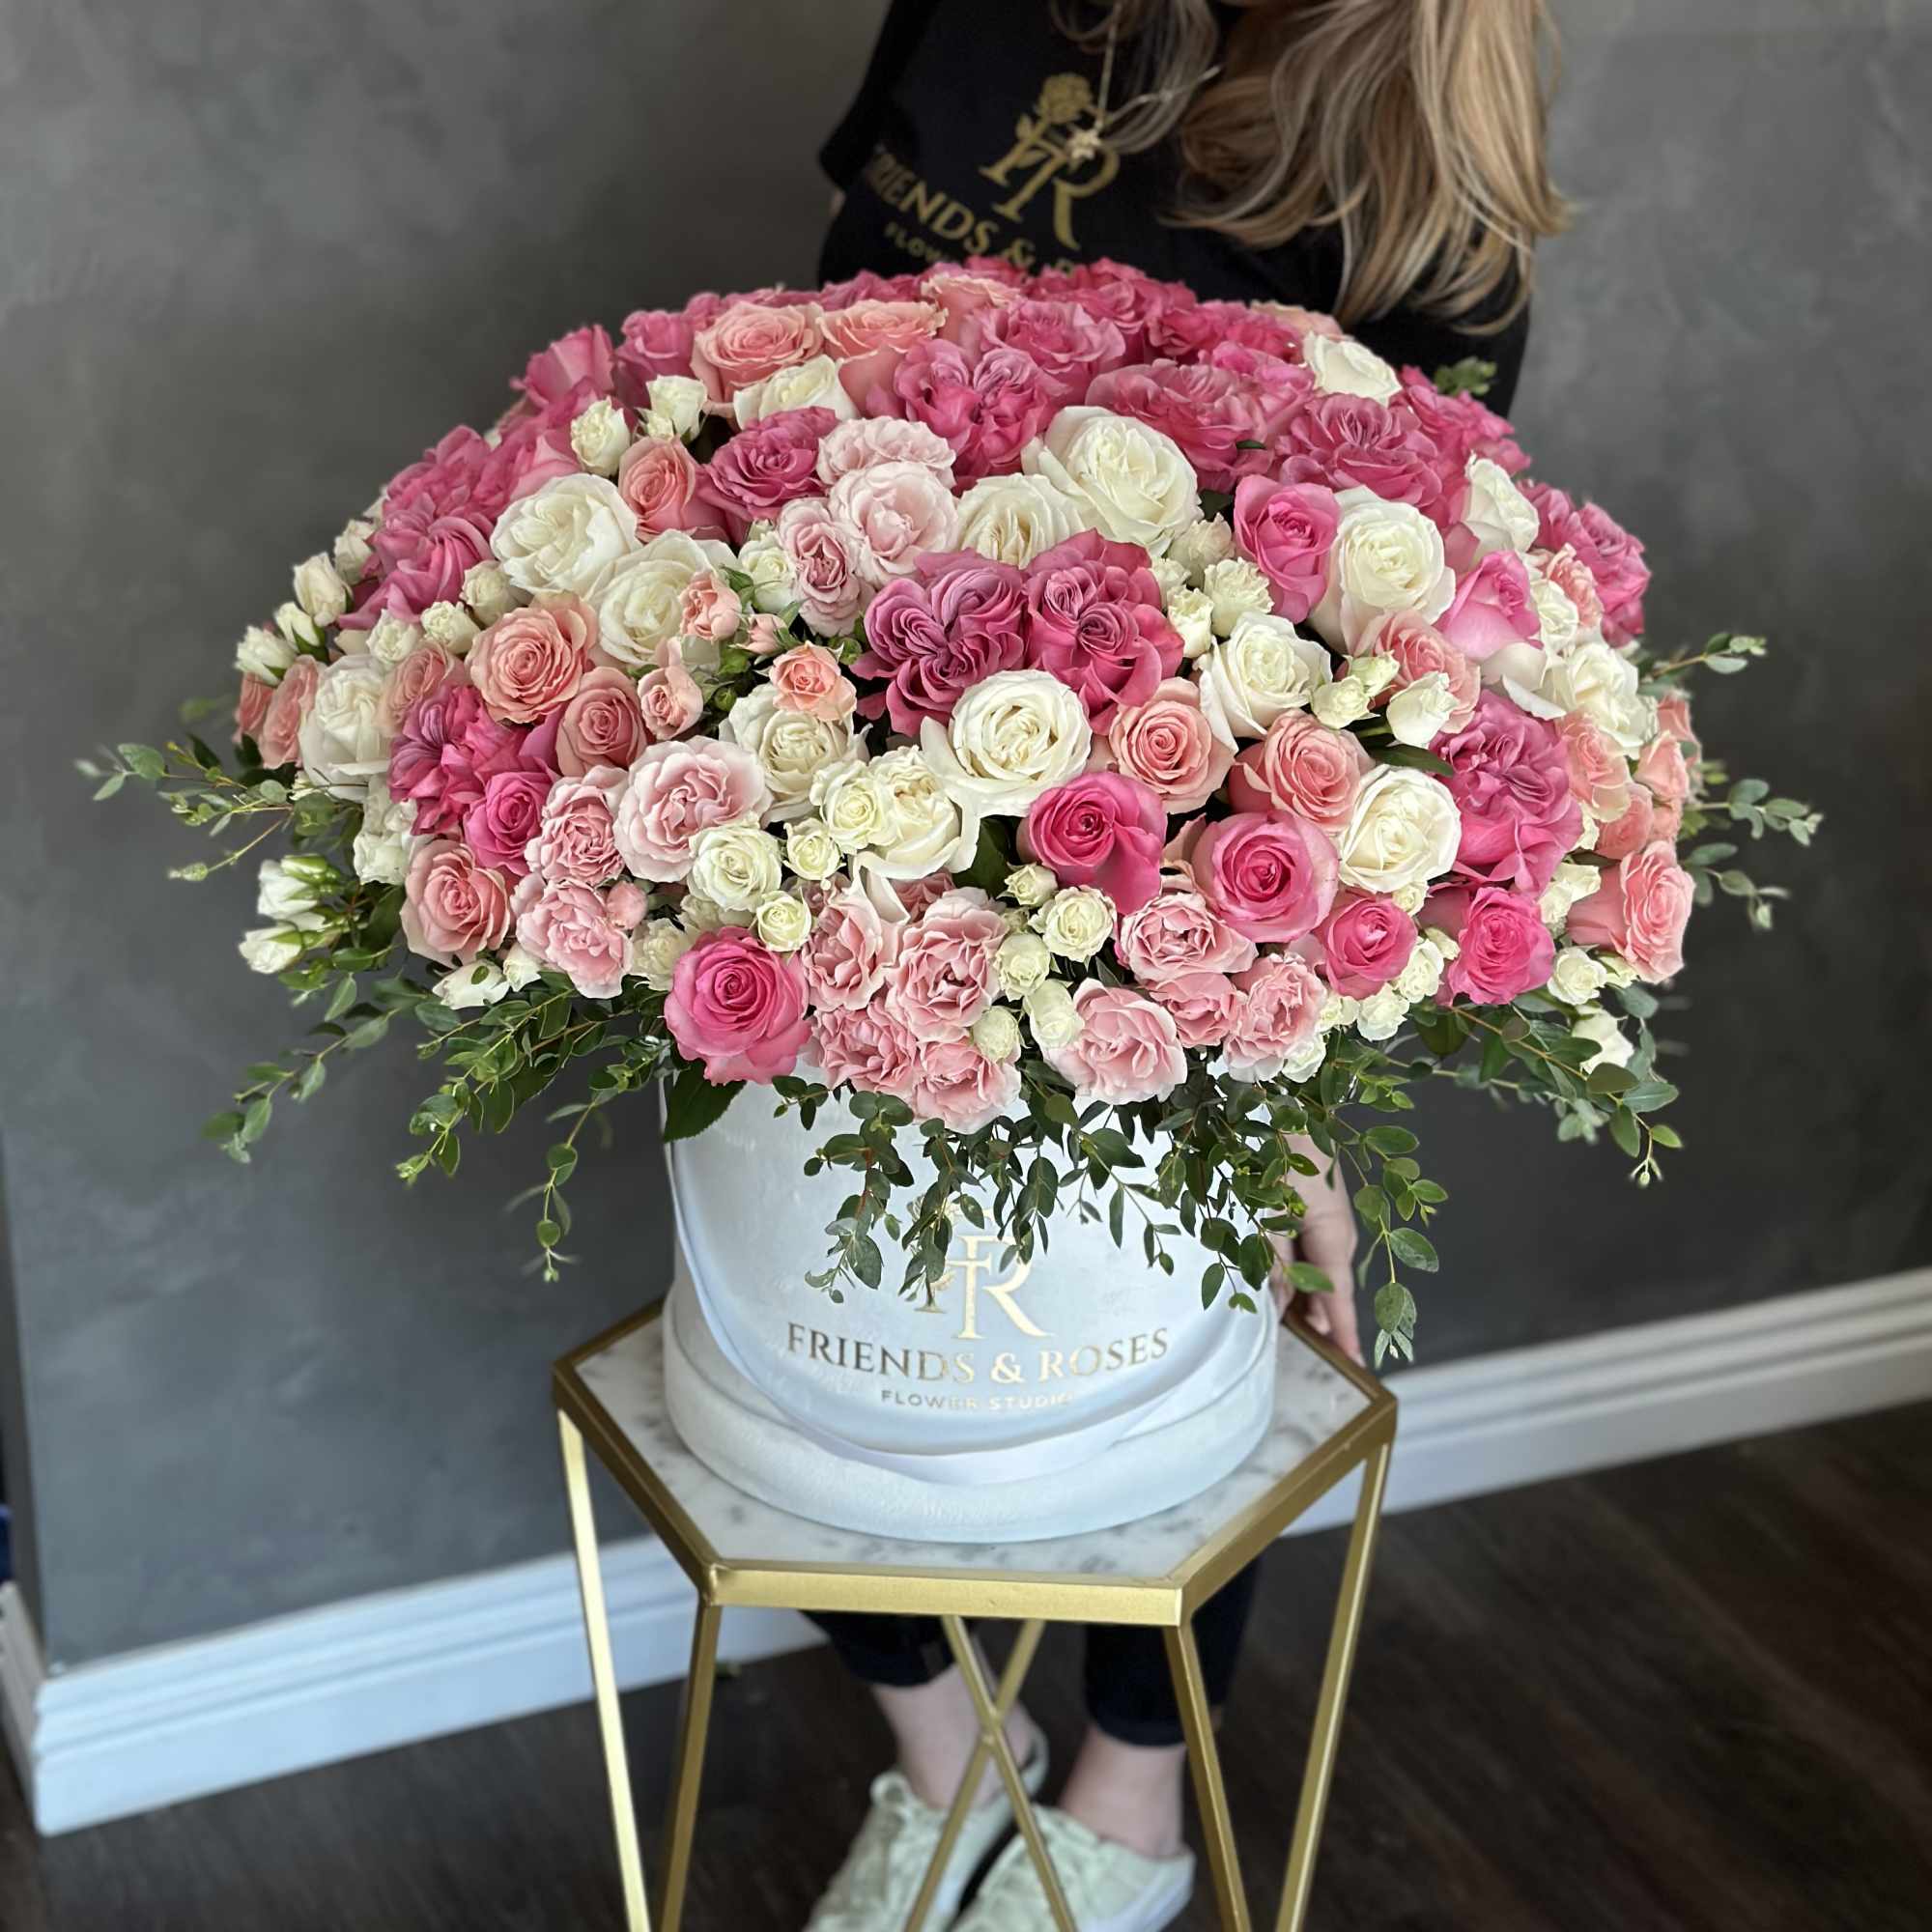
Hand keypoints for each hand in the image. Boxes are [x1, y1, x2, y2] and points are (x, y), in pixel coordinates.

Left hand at [1270, 1138, 1363, 1364]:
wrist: (1291, 1109)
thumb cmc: (1278, 1155)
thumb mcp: (1270, 1214)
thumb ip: (1275, 1263)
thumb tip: (1280, 1308)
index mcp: (1334, 1238)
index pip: (1340, 1299)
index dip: (1344, 1334)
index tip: (1354, 1366)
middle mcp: (1342, 1236)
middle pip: (1333, 1291)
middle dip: (1323, 1324)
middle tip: (1311, 1356)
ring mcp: (1334, 1225)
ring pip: (1322, 1274)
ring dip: (1308, 1299)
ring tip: (1295, 1329)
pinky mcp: (1322, 1215)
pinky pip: (1316, 1256)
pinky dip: (1304, 1275)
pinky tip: (1288, 1288)